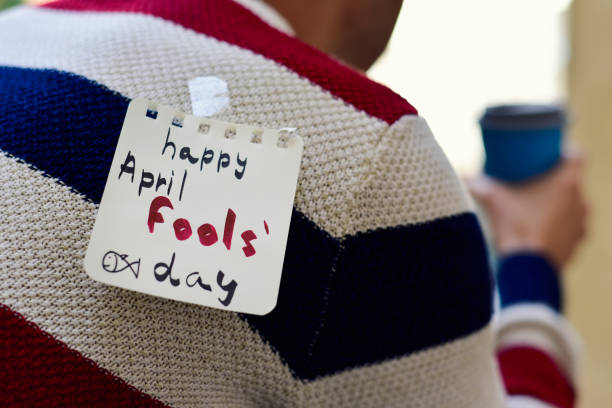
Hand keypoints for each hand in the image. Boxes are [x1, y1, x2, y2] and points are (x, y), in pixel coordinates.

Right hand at [469, 152, 587, 268]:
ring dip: (559, 203)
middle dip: (555, 180)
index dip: (563, 153)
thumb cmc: (516, 228)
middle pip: (573, 181)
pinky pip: (569, 227)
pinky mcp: (576, 242)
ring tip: (536, 205)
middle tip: (534, 179)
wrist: (527, 268)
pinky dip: (558, 225)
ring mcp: (581, 224)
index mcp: (567, 183)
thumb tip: (462, 176)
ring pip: (573, 205)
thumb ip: (479, 184)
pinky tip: (540, 227)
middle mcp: (581, 201)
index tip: (547, 155)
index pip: (576, 156)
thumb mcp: (494, 201)